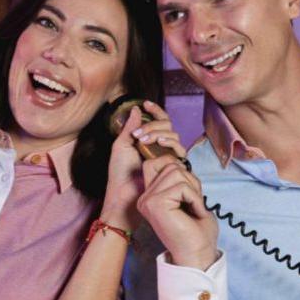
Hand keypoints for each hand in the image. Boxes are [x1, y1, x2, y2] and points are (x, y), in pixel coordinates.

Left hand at [102, 101, 186, 231]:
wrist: (124, 195)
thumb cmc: (119, 174)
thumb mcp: (121, 145)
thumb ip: (130, 126)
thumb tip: (136, 108)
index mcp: (147, 141)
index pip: (157, 121)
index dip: (155, 110)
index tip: (146, 104)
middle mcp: (159, 148)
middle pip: (167, 126)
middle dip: (154, 126)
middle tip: (139, 135)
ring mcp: (167, 157)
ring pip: (174, 136)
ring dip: (160, 134)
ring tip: (145, 141)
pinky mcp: (174, 168)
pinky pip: (180, 151)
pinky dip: (170, 144)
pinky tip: (159, 145)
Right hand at [136, 146, 218, 269]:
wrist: (198, 254)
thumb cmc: (196, 230)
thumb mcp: (187, 196)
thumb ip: (179, 178)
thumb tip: (177, 158)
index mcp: (149, 196)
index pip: (156, 161)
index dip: (176, 166)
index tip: (189, 189)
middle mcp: (144, 198)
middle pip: (168, 164)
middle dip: (189, 179)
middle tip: (194, 202)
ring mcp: (148, 201)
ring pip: (175, 171)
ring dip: (193, 189)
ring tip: (194, 208)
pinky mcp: (156, 204)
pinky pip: (182, 185)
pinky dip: (195, 198)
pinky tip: (194, 213)